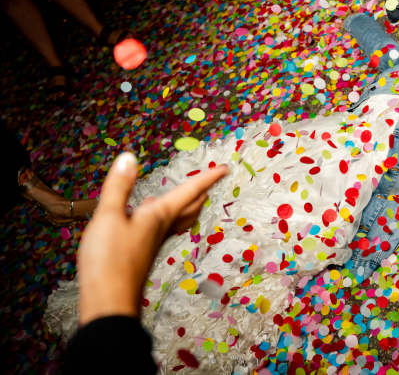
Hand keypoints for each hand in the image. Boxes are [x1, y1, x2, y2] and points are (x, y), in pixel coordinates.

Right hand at [77, 152, 228, 325]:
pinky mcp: (142, 253)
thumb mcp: (108, 217)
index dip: (207, 178)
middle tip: (212, 181)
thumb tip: (129, 158)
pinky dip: (161, 216)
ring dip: (185, 205)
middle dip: (201, 192)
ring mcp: (153, 243)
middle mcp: (161, 229)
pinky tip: (145, 216)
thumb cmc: (109, 261)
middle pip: (189, 207)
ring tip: (188, 195)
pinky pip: (159, 228)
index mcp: (160, 216)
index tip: (224, 168)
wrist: (109, 304)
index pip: (189, 191)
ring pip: (176, 219)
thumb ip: (119, 187)